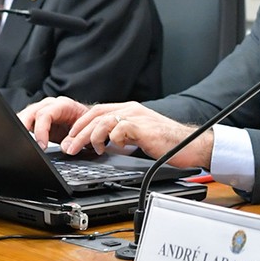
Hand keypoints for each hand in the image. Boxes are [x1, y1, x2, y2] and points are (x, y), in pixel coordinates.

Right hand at [18, 96, 90, 148]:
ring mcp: (41, 110)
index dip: (41, 130)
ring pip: (24, 115)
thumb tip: (66, 148)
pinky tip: (20, 139)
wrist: (87, 122)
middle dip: (24, 127)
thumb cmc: (86, 124)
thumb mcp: (84, 131)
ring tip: (19, 141)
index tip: (42, 146)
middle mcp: (50, 105)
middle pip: (30, 112)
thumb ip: (75, 139)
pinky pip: (24, 121)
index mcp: (63, 105)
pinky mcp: (36, 119)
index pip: (45, 114)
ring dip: (20, 128)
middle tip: (23, 143)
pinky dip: (21, 130)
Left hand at [61, 103, 213, 168]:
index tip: (70, 138)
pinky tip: (116, 149)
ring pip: (103, 122)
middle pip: (95, 116)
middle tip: (69, 148)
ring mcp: (137, 117)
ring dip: (91, 138)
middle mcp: (131, 110)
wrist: (190, 144)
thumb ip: (121, 135)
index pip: (96, 111)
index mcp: (129, 110)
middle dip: (78, 133)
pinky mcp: (143, 128)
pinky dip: (112, 140)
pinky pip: (119, 130)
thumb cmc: (166, 143)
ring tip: (92, 150)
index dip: (80, 124)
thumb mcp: (138, 136)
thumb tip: (101, 144)